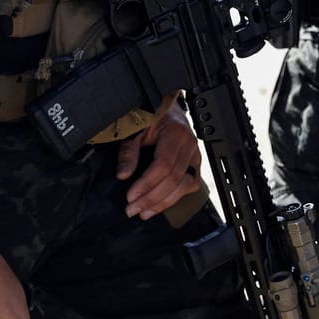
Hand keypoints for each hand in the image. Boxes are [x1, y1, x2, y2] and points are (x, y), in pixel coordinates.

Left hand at [119, 93, 202, 219]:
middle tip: (133, 209)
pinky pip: (191, 184)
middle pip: (174, 179)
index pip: (163, 166)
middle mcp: (190, 145)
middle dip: (152, 198)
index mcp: (176, 133)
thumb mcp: (135, 129)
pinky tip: (162, 203)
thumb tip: (123, 175)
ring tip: (145, 212)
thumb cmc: (151, 115)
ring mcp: (195, 154)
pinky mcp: (195, 162)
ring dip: (164, 202)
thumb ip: (129, 151)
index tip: (131, 196)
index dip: (147, 184)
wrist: (165, 107)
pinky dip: (177, 196)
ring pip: (184, 185)